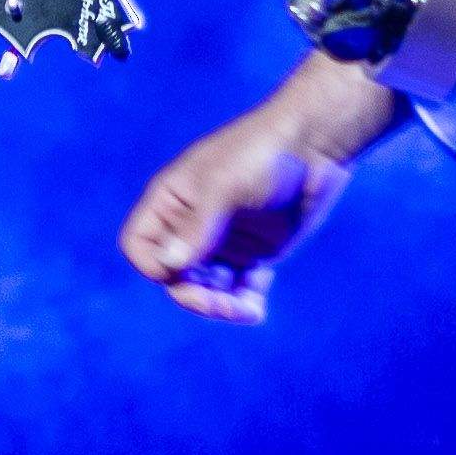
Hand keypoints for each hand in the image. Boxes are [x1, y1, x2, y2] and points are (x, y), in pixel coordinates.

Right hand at [118, 68, 385, 324]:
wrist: (315, 144)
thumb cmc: (262, 154)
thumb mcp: (225, 186)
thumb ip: (197, 226)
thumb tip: (171, 266)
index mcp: (171, 201)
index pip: (140, 245)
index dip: (154, 265)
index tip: (183, 269)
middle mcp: (191, 224)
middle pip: (173, 275)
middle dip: (193, 294)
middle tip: (222, 305)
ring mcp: (222, 241)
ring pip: (205, 288)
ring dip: (220, 305)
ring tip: (246, 310)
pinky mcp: (253, 252)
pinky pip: (238, 288)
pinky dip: (244, 302)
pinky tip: (256, 309)